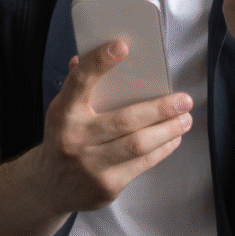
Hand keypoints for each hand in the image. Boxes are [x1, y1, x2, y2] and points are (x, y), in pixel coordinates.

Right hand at [38, 41, 192, 214]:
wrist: (49, 188)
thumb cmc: (64, 137)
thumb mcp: (62, 110)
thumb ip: (78, 83)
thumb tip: (95, 51)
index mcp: (63, 112)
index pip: (80, 81)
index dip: (99, 62)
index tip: (122, 46)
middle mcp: (75, 138)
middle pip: (124, 120)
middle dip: (160, 109)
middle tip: (183, 100)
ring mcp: (91, 165)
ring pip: (138, 144)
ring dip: (168, 130)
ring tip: (185, 119)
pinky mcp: (106, 186)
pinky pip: (142, 164)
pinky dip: (162, 149)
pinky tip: (173, 138)